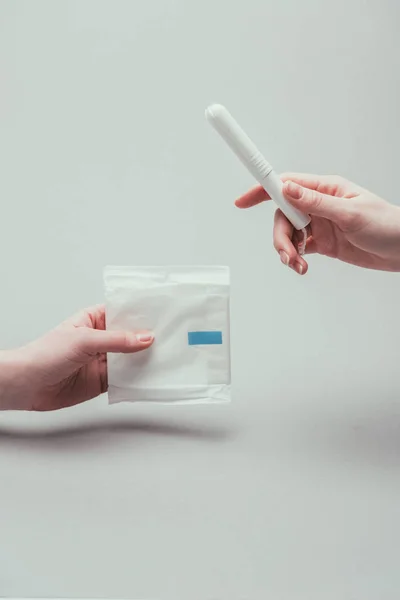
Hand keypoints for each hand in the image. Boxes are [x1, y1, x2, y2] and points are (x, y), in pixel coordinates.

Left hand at [0, 305, 153, 410]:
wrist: (27, 385)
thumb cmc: (44, 354)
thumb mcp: (84, 340)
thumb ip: (116, 340)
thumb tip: (144, 337)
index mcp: (95, 319)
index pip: (124, 312)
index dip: (142, 314)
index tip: (163, 315)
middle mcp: (102, 339)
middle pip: (132, 337)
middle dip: (149, 339)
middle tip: (171, 339)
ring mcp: (103, 360)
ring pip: (132, 359)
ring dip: (146, 360)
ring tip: (166, 359)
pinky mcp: (103, 381)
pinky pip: (126, 379)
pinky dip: (138, 380)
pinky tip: (149, 378)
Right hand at [236, 174, 399, 274]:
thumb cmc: (387, 225)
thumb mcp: (351, 213)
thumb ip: (316, 203)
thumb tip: (287, 189)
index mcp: (325, 189)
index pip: (286, 184)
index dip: (261, 190)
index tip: (242, 201)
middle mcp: (319, 205)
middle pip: (282, 216)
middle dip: (280, 236)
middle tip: (288, 254)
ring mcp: (320, 224)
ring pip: (288, 234)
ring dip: (287, 251)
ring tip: (298, 265)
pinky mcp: (323, 243)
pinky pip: (298, 249)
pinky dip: (295, 259)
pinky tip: (302, 267)